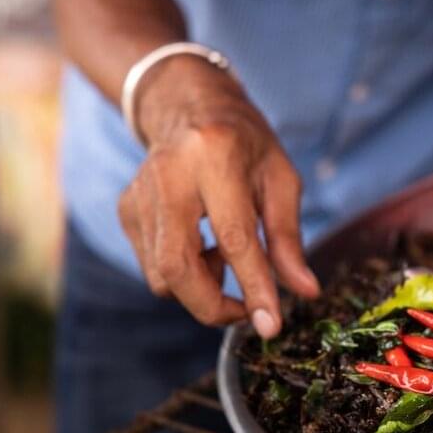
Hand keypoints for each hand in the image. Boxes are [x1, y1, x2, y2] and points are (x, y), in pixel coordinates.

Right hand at [118, 55, 319, 337]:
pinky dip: (185, 272)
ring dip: (201, 286)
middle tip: (246, 312)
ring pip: (162, 276)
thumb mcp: (281, 180)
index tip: (271, 325)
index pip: (234, 238)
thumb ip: (289, 238)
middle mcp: (168, 175)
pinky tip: (203, 244)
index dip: (254, 287)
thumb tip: (306, 292)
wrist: (188, 106)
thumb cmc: (246, 144)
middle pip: (178, 267)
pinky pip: (153, 267)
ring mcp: (139, 194)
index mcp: (215, 157)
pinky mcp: (126, 210)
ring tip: (225, 256)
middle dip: (212, 306)